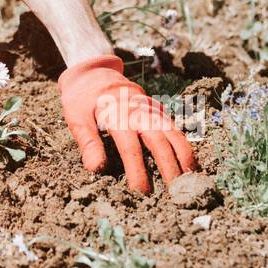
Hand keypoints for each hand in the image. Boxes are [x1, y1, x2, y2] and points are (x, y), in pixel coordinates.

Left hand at [57, 54, 198, 193]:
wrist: (94, 72)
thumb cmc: (83, 100)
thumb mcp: (76, 118)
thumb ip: (88, 142)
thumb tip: (96, 169)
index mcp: (116, 114)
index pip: (130, 147)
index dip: (137, 170)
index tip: (141, 192)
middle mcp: (138, 111)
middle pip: (158, 141)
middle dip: (168, 168)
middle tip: (175, 194)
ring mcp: (151, 109)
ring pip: (173, 133)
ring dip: (183, 157)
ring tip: (190, 181)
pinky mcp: (158, 111)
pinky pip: (175, 128)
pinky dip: (185, 146)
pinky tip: (190, 164)